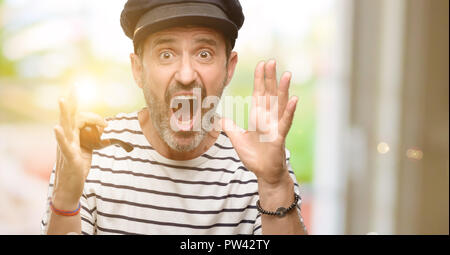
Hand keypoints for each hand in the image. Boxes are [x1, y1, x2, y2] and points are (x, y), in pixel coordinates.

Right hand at [52, 87, 106, 209]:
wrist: (69, 188)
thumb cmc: (77, 168)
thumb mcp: (87, 149)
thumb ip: (92, 136)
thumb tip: (101, 127)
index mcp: (73, 136)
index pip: (79, 118)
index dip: (93, 117)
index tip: (105, 124)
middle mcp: (67, 138)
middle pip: (69, 116)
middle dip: (72, 101)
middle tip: (75, 87)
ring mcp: (66, 147)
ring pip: (65, 126)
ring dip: (64, 113)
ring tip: (62, 100)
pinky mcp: (68, 158)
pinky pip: (63, 145)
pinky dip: (60, 136)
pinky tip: (56, 128)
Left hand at [222, 60, 297, 187]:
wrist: (264, 172)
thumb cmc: (254, 155)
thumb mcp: (237, 138)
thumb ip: (229, 126)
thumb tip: (218, 117)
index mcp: (259, 116)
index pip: (259, 93)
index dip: (260, 79)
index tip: (260, 64)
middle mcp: (269, 118)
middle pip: (270, 94)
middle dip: (270, 78)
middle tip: (271, 61)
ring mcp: (275, 126)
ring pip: (280, 104)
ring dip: (283, 89)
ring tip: (287, 74)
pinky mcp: (279, 136)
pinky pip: (285, 121)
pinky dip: (290, 111)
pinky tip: (294, 99)